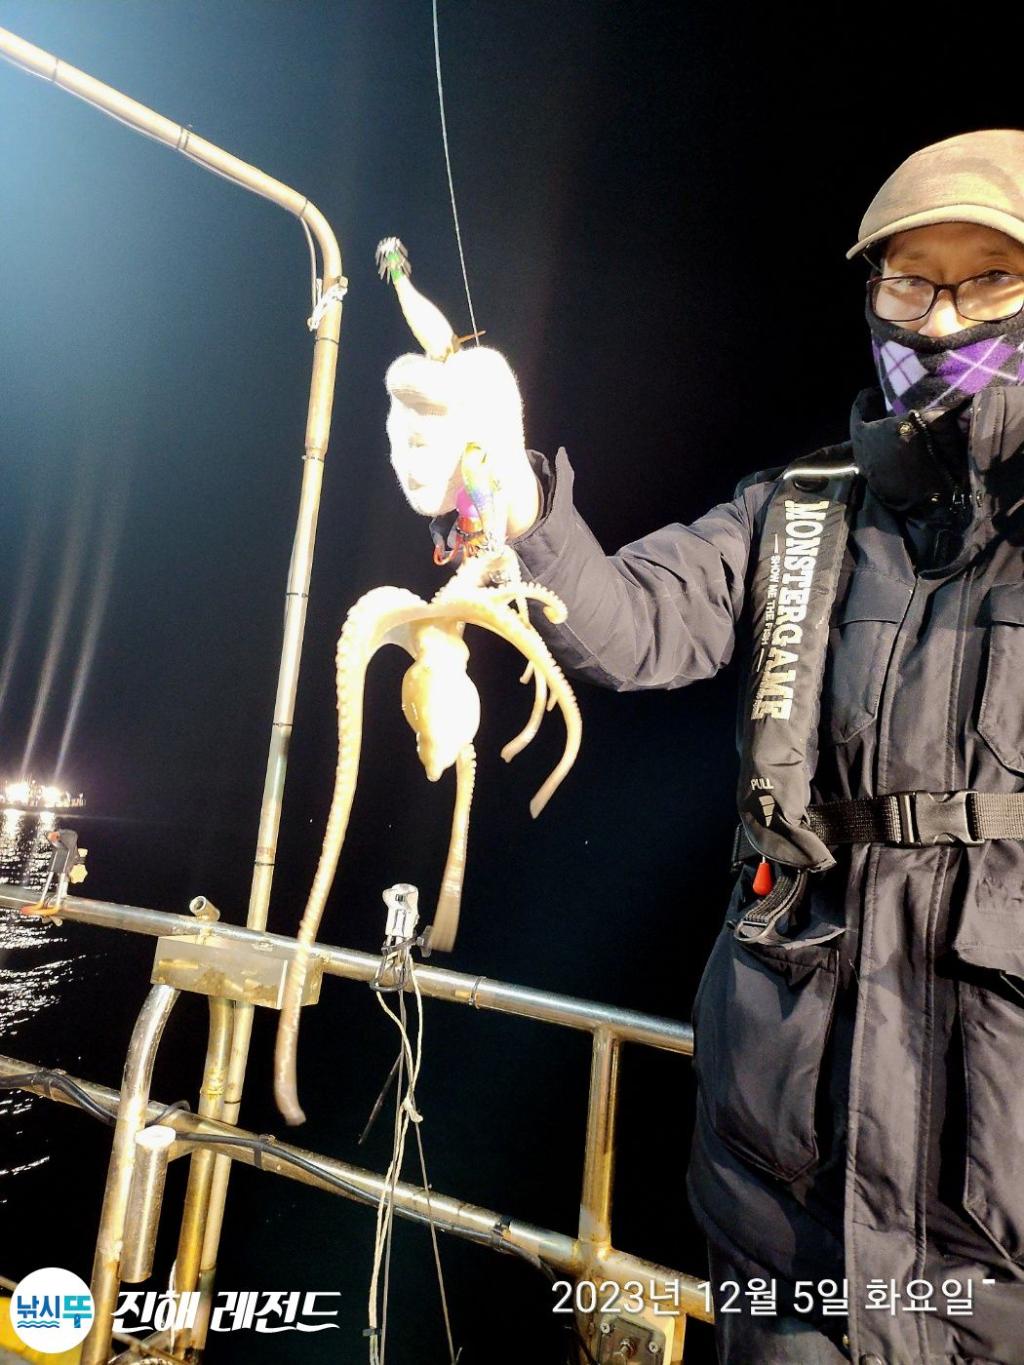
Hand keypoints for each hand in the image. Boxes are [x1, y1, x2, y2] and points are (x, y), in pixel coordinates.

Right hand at [385, 346, 540, 534]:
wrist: (505, 458)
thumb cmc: (489, 406)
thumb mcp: (490, 373)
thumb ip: (474, 365)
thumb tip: (454, 378)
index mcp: (412, 383)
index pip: (402, 377)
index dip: (428, 385)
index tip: (458, 393)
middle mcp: (399, 420)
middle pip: (415, 424)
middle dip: (452, 428)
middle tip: (474, 428)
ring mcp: (403, 458)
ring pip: (422, 462)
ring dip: (457, 459)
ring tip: (472, 454)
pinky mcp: (414, 492)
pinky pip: (428, 493)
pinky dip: (454, 489)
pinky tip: (464, 478)